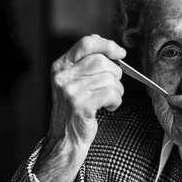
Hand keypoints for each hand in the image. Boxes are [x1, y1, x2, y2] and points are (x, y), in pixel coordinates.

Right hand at [33, 35, 125, 181]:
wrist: (66, 139)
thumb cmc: (76, 110)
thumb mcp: (74, 82)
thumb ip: (85, 62)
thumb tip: (102, 41)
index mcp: (60, 66)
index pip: (87, 43)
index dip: (107, 45)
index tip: (121, 53)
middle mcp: (62, 76)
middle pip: (102, 61)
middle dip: (115, 73)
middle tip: (114, 86)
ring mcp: (70, 91)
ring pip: (109, 78)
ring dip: (117, 90)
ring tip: (110, 99)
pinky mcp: (81, 105)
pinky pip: (111, 93)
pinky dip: (116, 100)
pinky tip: (109, 107)